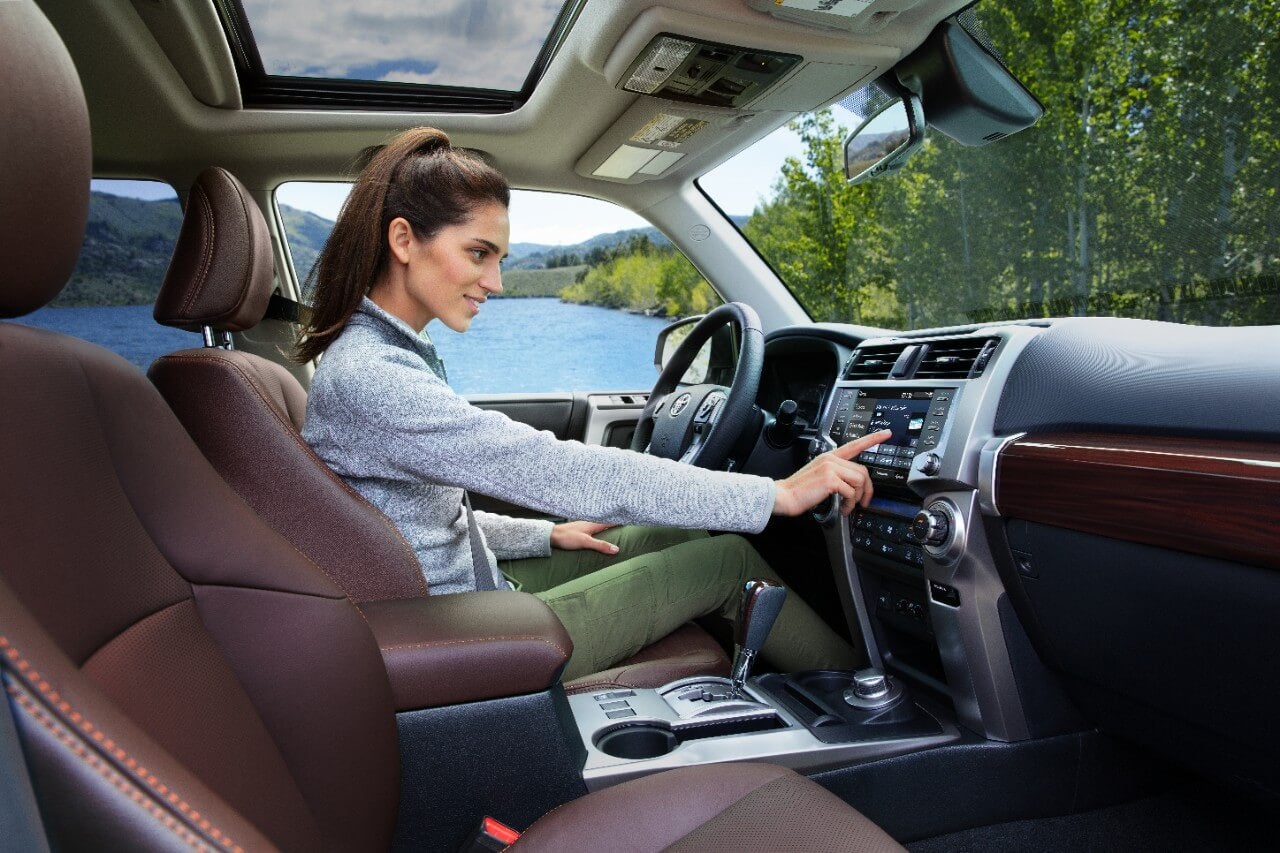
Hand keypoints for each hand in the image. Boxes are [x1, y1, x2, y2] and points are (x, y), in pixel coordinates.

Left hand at [551, 520, 619, 553]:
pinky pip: (592, 528)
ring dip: (605, 525)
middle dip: (614, 522)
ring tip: (613, 527)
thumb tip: (617, 549)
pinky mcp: (578, 530)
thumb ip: (600, 545)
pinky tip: (596, 533)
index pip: (609, 521)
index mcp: (592, 524)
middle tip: (624, 523)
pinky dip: (598, 529)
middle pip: (604, 522)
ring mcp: (583, 526)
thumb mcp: (585, 542)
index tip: (629, 519)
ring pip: (598, 524)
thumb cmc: (567, 537)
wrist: (550, 536)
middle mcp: (589, 523)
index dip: (619, 520)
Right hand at [772, 430, 892, 516]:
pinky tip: (843, 508)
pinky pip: (851, 492)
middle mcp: (831, 459)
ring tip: (848, 506)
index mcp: (829, 456)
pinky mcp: (831, 479)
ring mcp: (831, 468)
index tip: (886, 434)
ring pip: (859, 480)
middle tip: (863, 502)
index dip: (873, 439)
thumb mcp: (819, 476)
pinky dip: (850, 503)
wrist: (784, 496)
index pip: (854, 445)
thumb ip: (835, 474)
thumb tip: (852, 486)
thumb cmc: (799, 490)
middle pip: (862, 470)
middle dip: (866, 489)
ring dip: (857, 498)